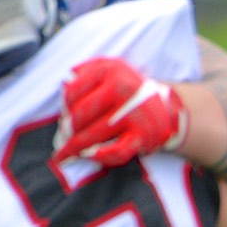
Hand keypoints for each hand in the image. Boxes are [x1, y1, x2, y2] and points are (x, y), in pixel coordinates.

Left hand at [54, 57, 187, 165]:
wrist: (164, 106)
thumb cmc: (125, 89)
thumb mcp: (106, 69)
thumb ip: (81, 74)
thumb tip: (62, 95)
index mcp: (109, 70)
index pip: (72, 93)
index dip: (64, 108)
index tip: (65, 116)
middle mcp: (122, 89)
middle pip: (80, 116)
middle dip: (68, 130)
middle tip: (65, 137)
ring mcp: (134, 113)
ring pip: (93, 135)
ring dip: (76, 147)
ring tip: (66, 153)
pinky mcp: (144, 136)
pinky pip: (117, 152)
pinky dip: (102, 156)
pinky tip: (90, 156)